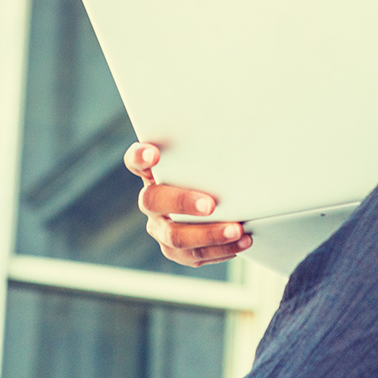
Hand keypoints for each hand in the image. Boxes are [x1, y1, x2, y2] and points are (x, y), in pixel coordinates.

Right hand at [124, 141, 252, 266]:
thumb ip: (211, 146)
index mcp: (153, 172)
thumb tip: (240, 122)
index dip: (140, 157)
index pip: (135, 160)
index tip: (154, 153)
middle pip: (152, 201)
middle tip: (210, 204)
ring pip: (175, 237)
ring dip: (208, 234)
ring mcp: (160, 227)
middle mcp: (151, 200)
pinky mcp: (176, 250)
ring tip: (237, 229)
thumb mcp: (209, 157)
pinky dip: (221, 250)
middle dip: (181, 203)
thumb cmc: (213, 172)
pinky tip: (242, 241)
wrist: (222, 203)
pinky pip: (194, 256)